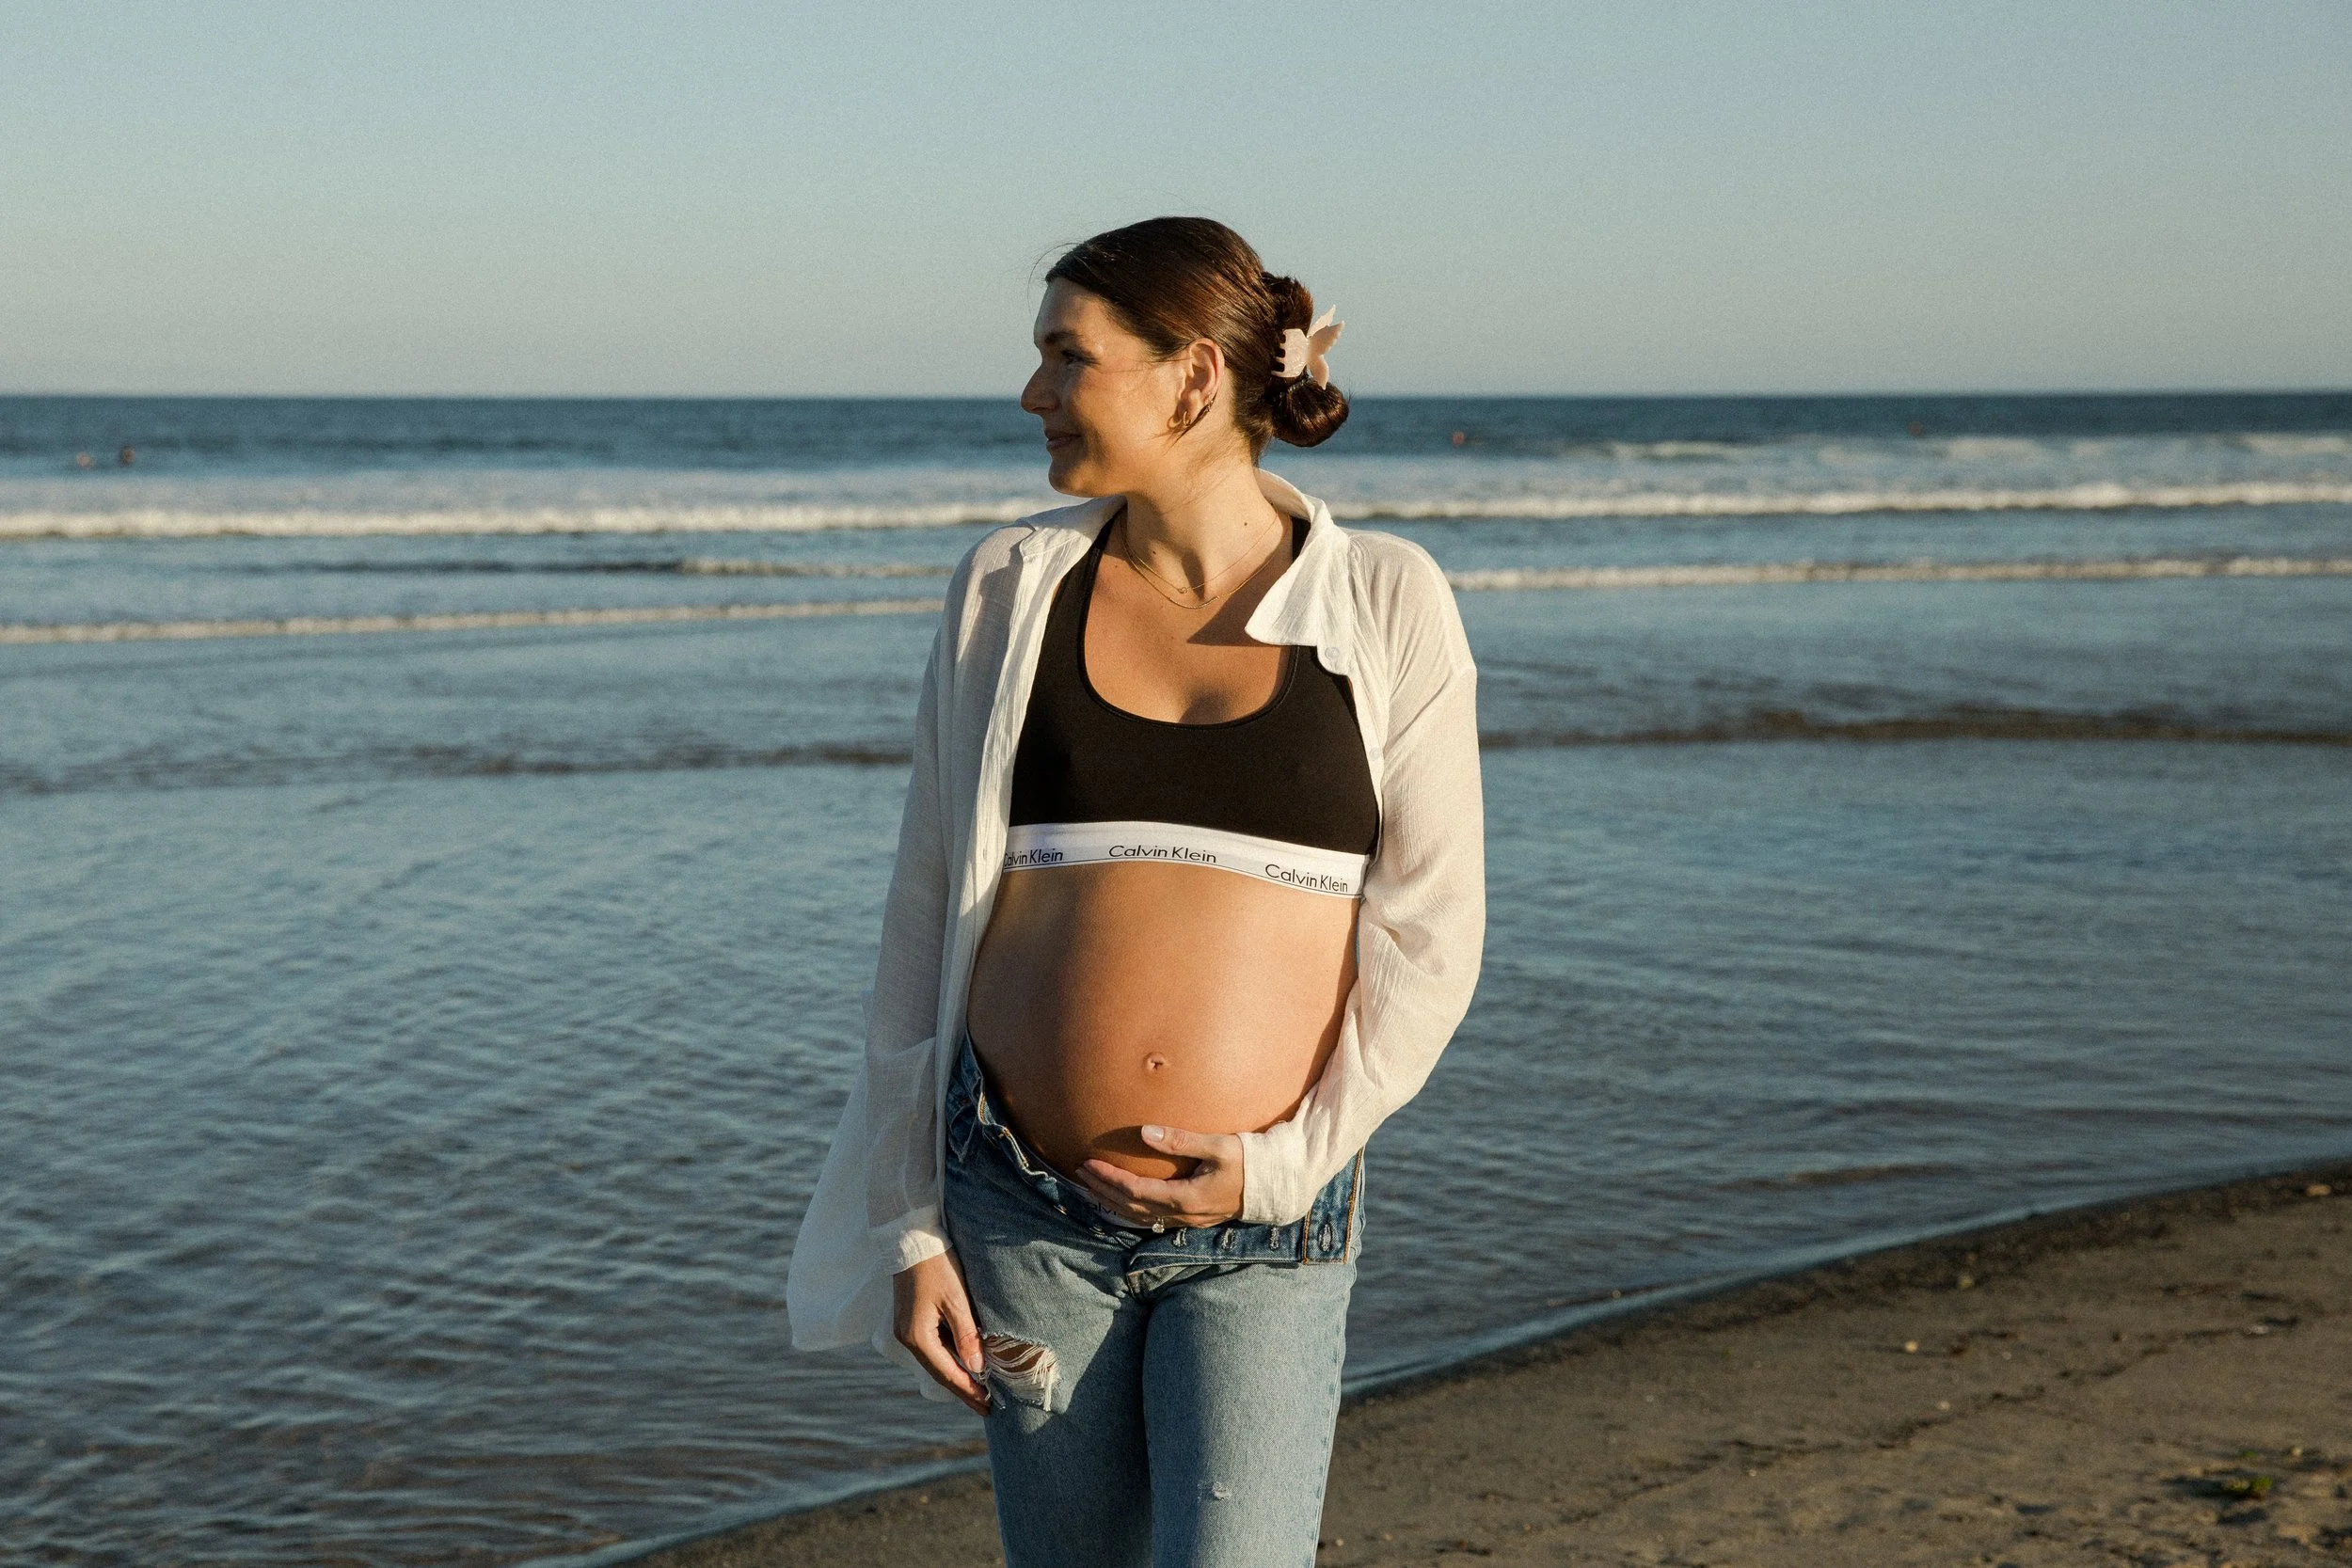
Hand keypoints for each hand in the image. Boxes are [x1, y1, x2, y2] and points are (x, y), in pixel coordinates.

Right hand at [892, 1251, 989, 1414]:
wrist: (912, 1238)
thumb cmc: (937, 1266)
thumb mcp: (956, 1300)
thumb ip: (967, 1336)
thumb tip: (976, 1369)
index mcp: (916, 1337)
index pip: (947, 1374)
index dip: (969, 1391)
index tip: (989, 1405)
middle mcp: (907, 1338)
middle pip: (939, 1372)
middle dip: (964, 1390)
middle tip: (987, 1407)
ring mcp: (906, 1329)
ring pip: (937, 1361)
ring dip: (958, 1375)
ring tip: (982, 1389)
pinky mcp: (911, 1320)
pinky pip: (934, 1347)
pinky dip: (951, 1358)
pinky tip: (967, 1363)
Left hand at [1073, 1125, 1244, 1229]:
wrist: (1275, 1185)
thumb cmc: (1249, 1161)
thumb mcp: (1218, 1146)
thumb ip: (1181, 1140)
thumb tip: (1145, 1132)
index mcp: (1185, 1198)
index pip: (1134, 1191)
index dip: (1108, 1178)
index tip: (1089, 1163)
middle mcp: (1182, 1215)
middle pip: (1130, 1207)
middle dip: (1102, 1190)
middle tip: (1080, 1172)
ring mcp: (1186, 1220)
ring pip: (1138, 1217)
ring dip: (1113, 1202)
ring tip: (1093, 1186)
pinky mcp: (1191, 1218)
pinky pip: (1151, 1218)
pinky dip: (1130, 1209)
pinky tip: (1121, 1199)